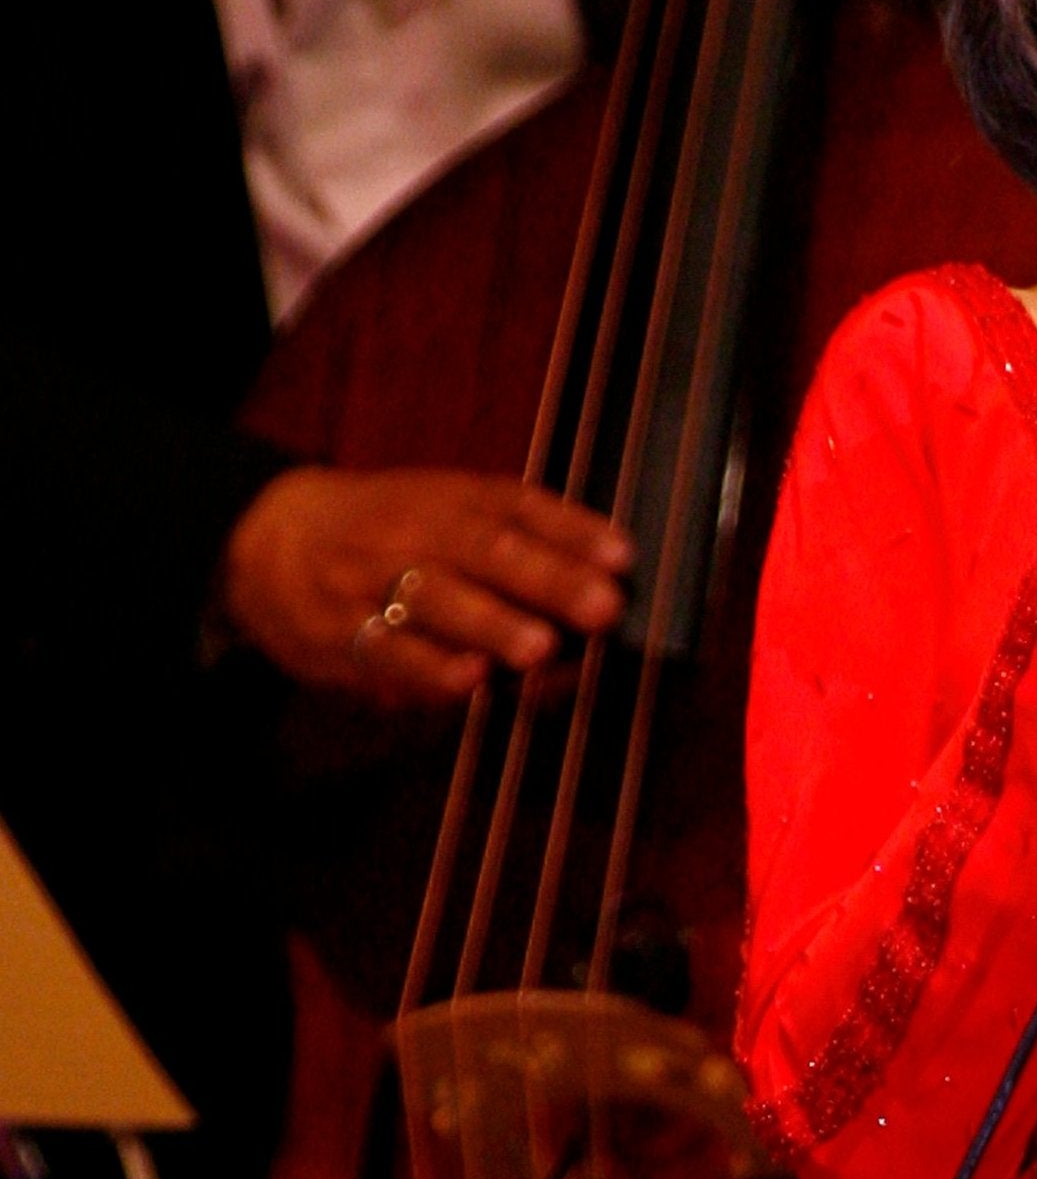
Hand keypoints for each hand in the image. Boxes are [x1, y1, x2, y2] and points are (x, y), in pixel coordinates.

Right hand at [221, 467, 633, 706]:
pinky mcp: (338, 632)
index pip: (519, 506)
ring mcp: (374, 580)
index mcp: (451, 498)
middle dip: (549, 581)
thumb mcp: (447, 507)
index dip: (573, 530)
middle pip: (487, 551)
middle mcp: (416, 532)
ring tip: (541, 648)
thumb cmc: (386, 526)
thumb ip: (519, 537)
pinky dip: (427, 667)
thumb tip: (605, 572)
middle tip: (603, 607)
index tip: (624, 555)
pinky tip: (467, 680)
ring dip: (493, 626)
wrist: (269, 534)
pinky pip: (384, 650)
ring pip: (437, 601)